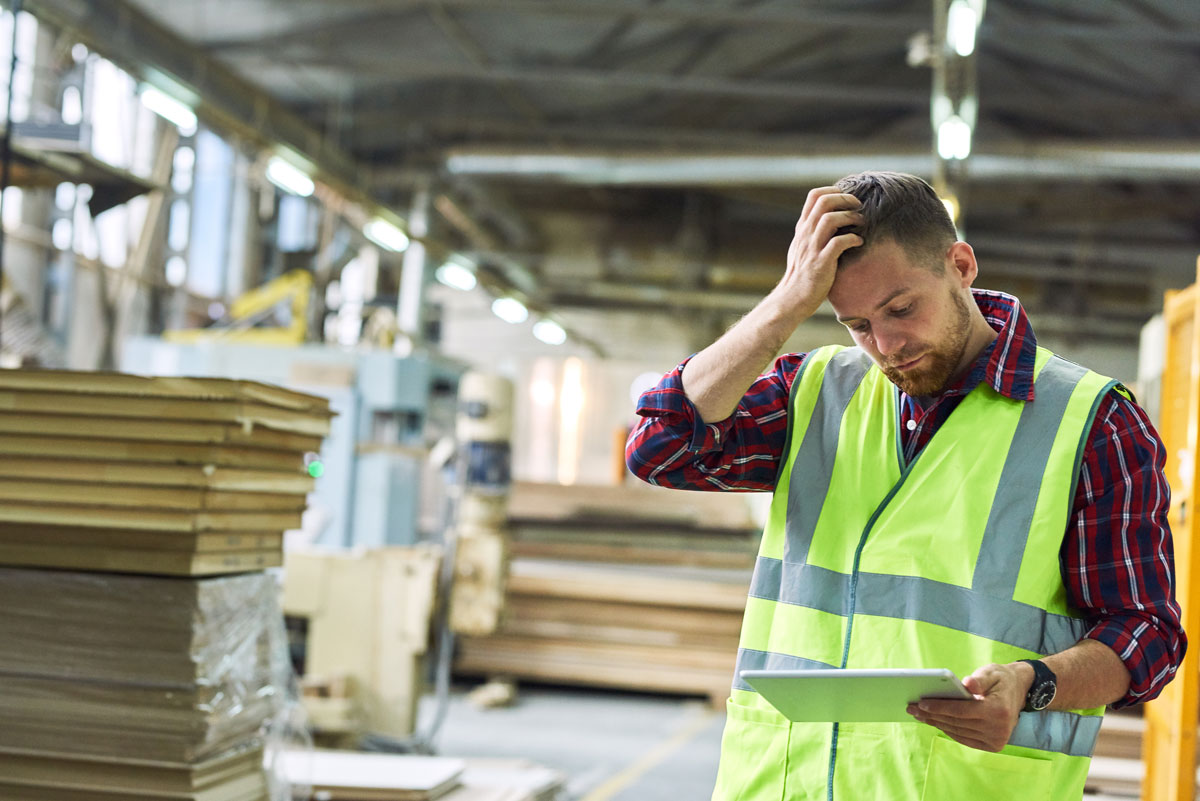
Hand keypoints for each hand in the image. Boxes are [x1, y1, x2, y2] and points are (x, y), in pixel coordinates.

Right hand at [777, 188, 863, 318]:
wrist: (792, 298)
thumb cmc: (802, 274)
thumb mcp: (802, 247)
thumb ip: (813, 232)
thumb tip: (832, 218)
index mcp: (802, 228)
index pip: (814, 196)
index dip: (834, 191)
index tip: (847, 199)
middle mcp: (805, 234)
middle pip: (824, 202)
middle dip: (846, 199)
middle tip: (859, 207)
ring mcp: (812, 248)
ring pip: (831, 219)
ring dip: (851, 217)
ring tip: (861, 223)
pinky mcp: (821, 263)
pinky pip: (839, 242)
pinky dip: (853, 239)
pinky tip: (859, 243)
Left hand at [906, 663, 1031, 751]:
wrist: (1019, 692)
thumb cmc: (1000, 679)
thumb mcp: (991, 672)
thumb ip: (979, 679)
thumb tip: (967, 684)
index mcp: (998, 710)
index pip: (961, 711)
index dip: (939, 707)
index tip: (920, 703)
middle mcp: (999, 729)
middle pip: (957, 722)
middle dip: (932, 715)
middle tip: (911, 708)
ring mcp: (996, 740)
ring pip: (958, 732)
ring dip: (936, 724)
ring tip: (919, 715)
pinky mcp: (993, 745)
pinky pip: (964, 738)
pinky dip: (948, 730)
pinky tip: (934, 722)